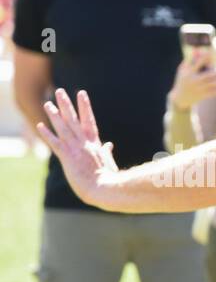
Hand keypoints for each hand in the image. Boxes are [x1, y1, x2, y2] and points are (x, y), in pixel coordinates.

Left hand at [35, 88, 120, 207]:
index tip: (81, 94)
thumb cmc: (109, 180)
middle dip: (67, 105)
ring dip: (55, 115)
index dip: (85, 107)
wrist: (106, 189)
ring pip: (64, 128)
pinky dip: (48, 134)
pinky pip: (56, 143)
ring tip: (47, 103)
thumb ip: (106, 152)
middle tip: (60, 91)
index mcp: (95, 144)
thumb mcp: (109, 163)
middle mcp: (85, 143)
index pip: (89, 121)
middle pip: (74, 120)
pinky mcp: (68, 158)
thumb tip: (109, 144)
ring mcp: (77, 149)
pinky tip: (40, 125)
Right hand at [170, 51, 215, 111]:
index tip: (210, 52)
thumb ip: (189, 60)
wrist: (181, 98)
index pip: (198, 63)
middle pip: (209, 75)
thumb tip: (197, 50)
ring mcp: (200, 89)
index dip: (204, 57)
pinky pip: (215, 92)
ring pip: (214, 84)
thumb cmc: (182, 80)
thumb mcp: (182, 69)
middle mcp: (195, 81)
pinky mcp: (204, 95)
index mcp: (189, 73)